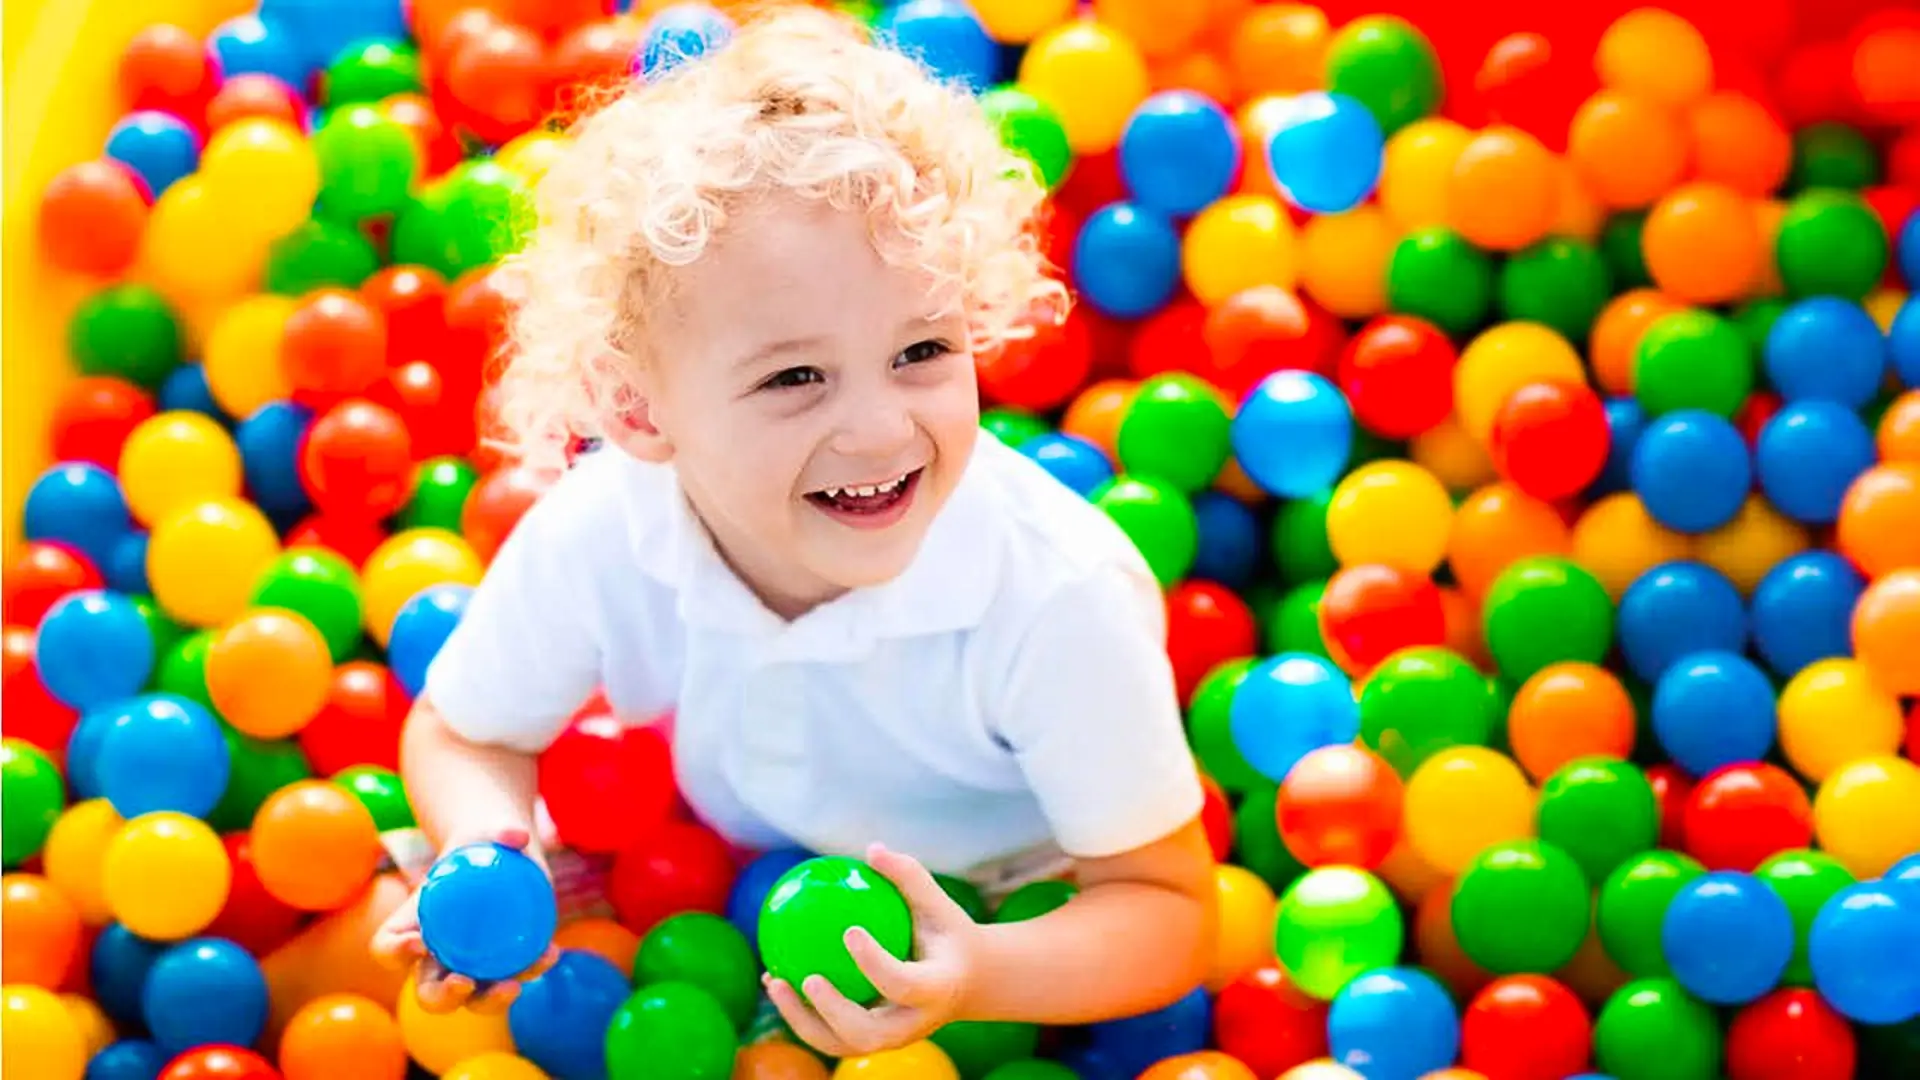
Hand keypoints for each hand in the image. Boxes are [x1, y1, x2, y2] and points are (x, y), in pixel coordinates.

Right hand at [370, 826, 559, 1015]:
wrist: (503, 857)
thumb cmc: (479, 845)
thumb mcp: (484, 832)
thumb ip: (497, 830)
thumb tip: (517, 836)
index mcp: (413, 926)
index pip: (388, 948)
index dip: (396, 951)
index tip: (418, 942)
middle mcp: (437, 957)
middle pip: (429, 992)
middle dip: (442, 995)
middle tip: (463, 982)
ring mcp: (472, 966)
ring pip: (473, 999)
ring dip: (489, 1000)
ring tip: (512, 986)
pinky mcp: (506, 964)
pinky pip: (516, 975)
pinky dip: (532, 969)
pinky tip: (550, 953)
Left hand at [764, 843, 982, 1057]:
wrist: (967, 982)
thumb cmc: (947, 933)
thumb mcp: (938, 904)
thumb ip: (908, 878)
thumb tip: (871, 849)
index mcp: (936, 990)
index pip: (903, 984)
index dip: (874, 963)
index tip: (849, 931)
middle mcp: (913, 1023)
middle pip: (869, 1034)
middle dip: (833, 1011)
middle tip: (808, 979)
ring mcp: (892, 1039)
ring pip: (841, 1044)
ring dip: (801, 1019)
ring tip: (772, 982)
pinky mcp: (872, 1041)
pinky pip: (830, 1036)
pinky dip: (798, 1013)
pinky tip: (773, 982)